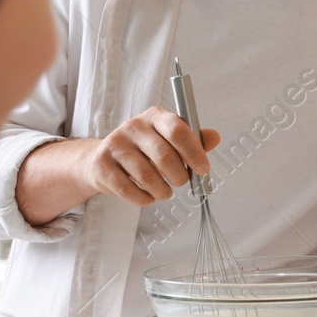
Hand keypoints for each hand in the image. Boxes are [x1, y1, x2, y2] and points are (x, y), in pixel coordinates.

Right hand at [83, 105, 219, 207]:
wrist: (104, 158)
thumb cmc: (146, 149)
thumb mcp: (171, 140)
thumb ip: (194, 140)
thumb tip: (215, 137)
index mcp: (155, 116)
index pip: (178, 131)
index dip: (194, 153)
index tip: (203, 169)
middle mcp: (133, 126)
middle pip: (164, 157)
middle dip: (179, 177)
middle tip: (181, 182)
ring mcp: (114, 144)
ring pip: (147, 177)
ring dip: (162, 191)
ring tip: (165, 192)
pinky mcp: (101, 164)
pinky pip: (128, 190)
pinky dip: (144, 199)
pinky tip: (148, 197)